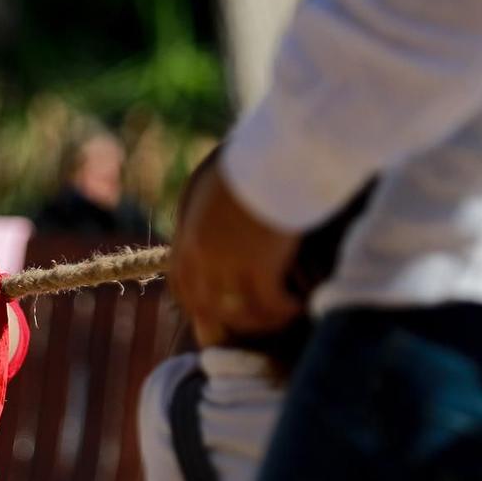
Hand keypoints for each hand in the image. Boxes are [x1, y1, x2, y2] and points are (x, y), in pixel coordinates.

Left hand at [171, 160, 302, 339]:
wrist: (275, 154)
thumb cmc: (257, 160)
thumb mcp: (222, 186)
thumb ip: (215, 209)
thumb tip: (227, 213)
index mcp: (189, 232)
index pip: (180, 282)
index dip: (196, 302)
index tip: (216, 311)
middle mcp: (201, 252)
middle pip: (203, 306)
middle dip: (227, 322)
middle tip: (254, 326)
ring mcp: (227, 262)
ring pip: (238, 312)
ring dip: (261, 320)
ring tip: (284, 315)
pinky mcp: (258, 266)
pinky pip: (269, 305)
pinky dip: (285, 311)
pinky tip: (301, 306)